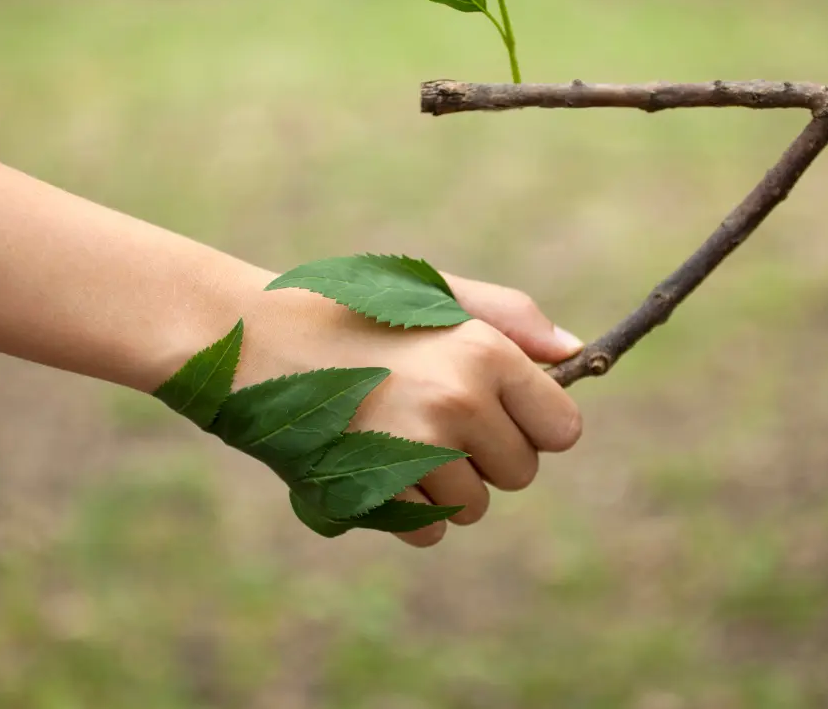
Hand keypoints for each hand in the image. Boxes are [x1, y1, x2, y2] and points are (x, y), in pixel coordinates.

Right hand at [232, 268, 584, 546]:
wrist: (251, 339)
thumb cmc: (349, 311)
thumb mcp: (432, 295)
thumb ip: (511, 319)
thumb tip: (576, 354)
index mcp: (484, 351)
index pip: (562, 429)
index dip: (532, 425)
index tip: (498, 411)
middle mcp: (459, 402)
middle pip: (521, 473)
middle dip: (487, 457)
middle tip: (429, 416)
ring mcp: (416, 452)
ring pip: (474, 507)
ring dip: (444, 486)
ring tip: (393, 435)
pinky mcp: (375, 492)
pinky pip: (427, 530)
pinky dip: (404, 511)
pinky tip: (371, 463)